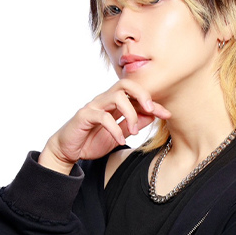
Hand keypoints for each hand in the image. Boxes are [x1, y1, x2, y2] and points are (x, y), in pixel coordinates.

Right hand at [38, 80, 170, 173]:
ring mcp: (93, 106)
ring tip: (135, 131)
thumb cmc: (92, 140)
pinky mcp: (84, 116)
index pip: (136, 95)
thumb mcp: (119, 134)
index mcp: (114, 103)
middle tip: (152, 111)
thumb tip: (152, 116)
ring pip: (116, 97)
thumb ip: (133, 124)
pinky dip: (115, 129)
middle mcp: (104, 100)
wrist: (68, 150)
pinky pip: (103, 117)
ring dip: (131, 114)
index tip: (167, 114)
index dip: (154, 103)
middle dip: (142, 95)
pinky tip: (121, 140)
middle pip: (125, 84)